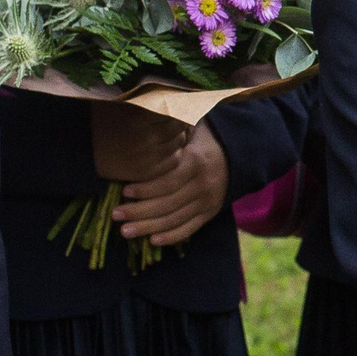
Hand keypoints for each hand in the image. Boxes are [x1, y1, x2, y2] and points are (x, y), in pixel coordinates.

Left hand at [115, 122, 230, 246]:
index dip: (145, 189)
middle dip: (139, 211)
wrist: (240, 155)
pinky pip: (189, 230)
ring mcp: (208, 202)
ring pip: (175, 220)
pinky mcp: (210, 214)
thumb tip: (149, 114)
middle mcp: (203, 186)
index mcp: (197, 163)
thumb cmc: (208, 139)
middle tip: (115, 214)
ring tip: (125, 231)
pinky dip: (171, 237)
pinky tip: (152, 241)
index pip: (168, 182)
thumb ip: (175, 128)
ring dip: (148, 228)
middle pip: (168, 204)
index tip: (124, 191)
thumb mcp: (195, 128)